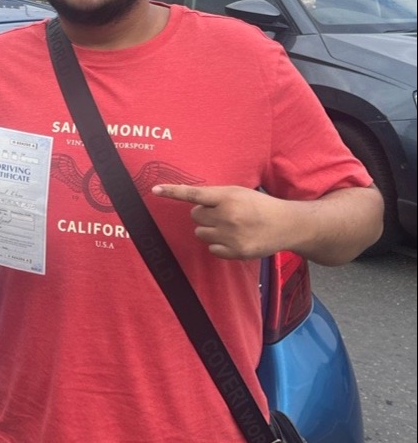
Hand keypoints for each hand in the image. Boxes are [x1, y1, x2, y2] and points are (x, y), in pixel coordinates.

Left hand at [151, 183, 289, 259]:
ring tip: (229, 226)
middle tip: (221, 213)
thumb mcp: (239, 193)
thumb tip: (193, 202)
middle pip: (195, 215)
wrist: (286, 224)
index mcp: (228, 197)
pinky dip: (218, 244)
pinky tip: (234, 239)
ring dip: (209, 229)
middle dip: (204, 214)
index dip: (173, 192)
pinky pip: (211, 249)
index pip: (195, 194)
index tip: (155, 190)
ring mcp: (231, 236)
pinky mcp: (235, 252)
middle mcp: (228, 216)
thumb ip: (217, 196)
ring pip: (200, 233)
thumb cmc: (259, 205)